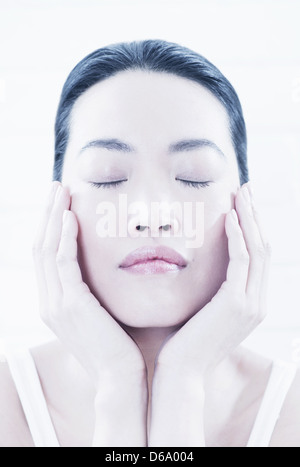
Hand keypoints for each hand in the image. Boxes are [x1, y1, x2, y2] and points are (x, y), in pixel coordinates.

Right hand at [32, 182, 145, 389]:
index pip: (45, 256)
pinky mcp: (72, 304)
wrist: (122, 380)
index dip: (50, 226)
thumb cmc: (120, 346)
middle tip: (56, 187)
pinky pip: (63, 261)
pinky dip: (65, 236)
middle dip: (46, 214)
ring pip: (46, 249)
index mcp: (54, 304)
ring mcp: (56, 304)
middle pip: (39, 247)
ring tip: (61, 190)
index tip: (60, 203)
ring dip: (53, 216)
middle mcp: (48, 302)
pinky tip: (72, 215)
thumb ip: (96, 291)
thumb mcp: (102, 314)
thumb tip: (108, 266)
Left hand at [156, 183, 271, 377]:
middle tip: (244, 189)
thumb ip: (211, 289)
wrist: (180, 373)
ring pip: (257, 250)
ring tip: (239, 194)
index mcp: (251, 303)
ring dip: (248, 219)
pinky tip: (228, 217)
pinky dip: (237, 236)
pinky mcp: (236, 303)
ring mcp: (250, 304)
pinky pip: (241, 260)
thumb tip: (200, 263)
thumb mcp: (204, 311)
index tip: (241, 204)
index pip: (258, 257)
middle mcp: (258, 302)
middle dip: (255, 215)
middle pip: (263, 248)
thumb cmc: (184, 342)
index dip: (252, 227)